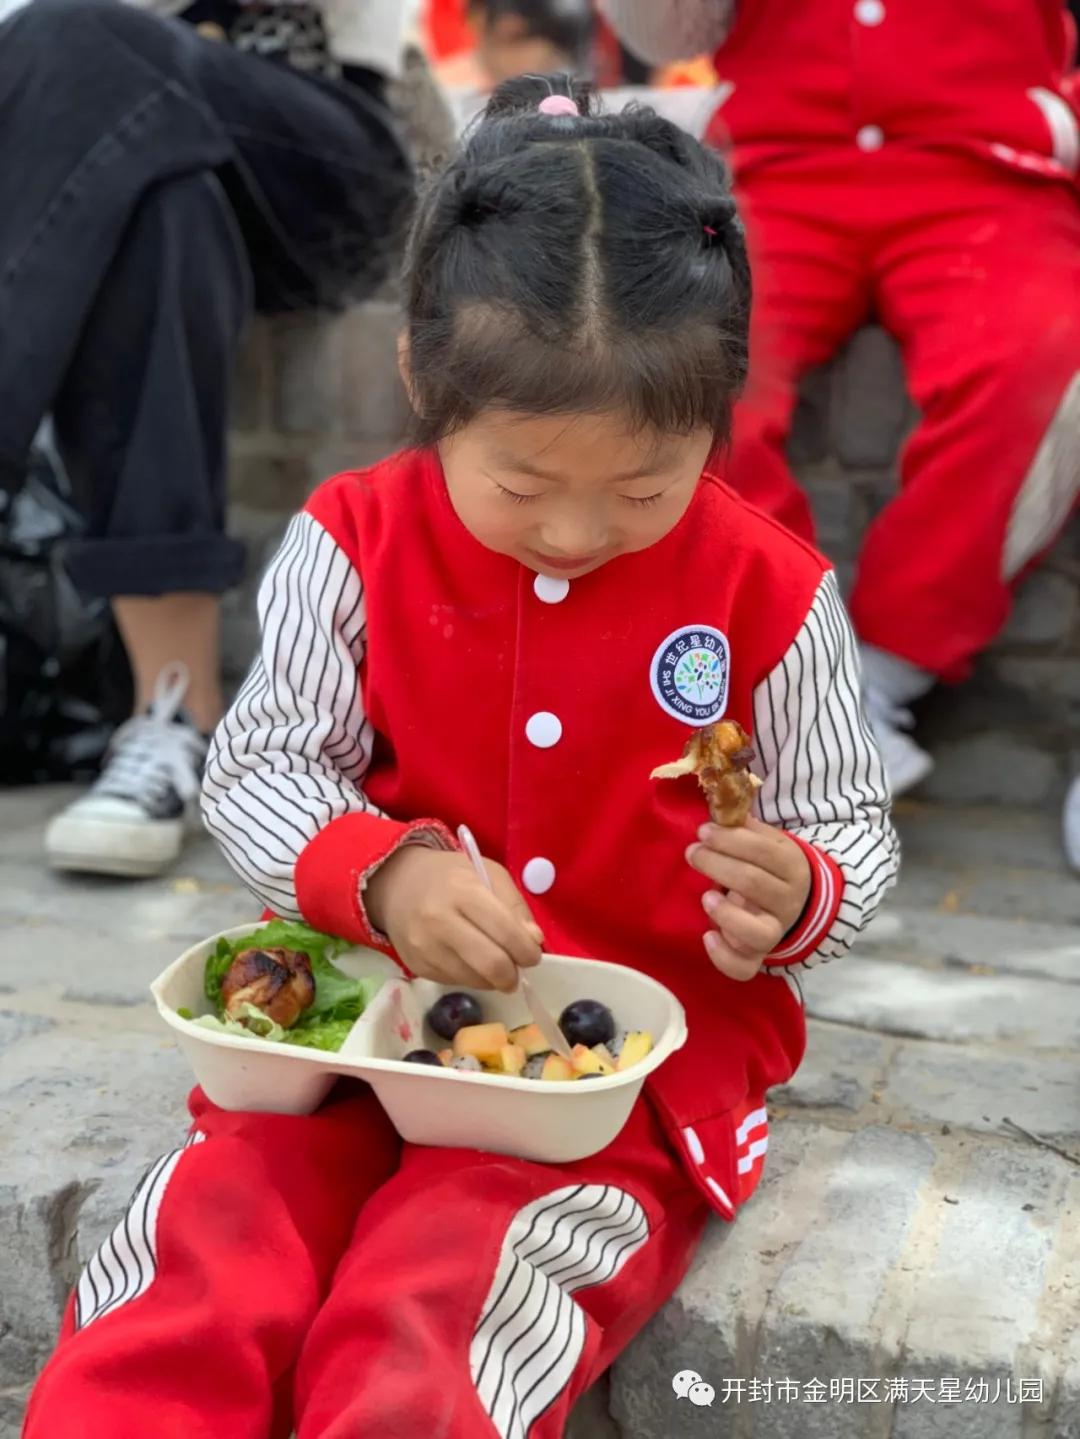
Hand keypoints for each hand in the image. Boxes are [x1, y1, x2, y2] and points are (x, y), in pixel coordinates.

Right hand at [365, 845, 542, 992]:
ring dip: (492, 980)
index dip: (527, 951)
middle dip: (512, 975)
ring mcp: (424, 947)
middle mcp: (440, 921)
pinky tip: (469, 961)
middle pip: (490, 964)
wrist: (397, 885)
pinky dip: (471, 978)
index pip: (506, 932)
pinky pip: (455, 982)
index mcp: (463, 892)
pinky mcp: (416, 966)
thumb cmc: (450, 877)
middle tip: (517, 972)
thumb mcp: (488, 874)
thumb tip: (534, 941)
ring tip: (493, 964)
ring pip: (474, 980)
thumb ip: (515, 907)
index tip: (533, 955)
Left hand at [686, 817, 811, 981]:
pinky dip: (724, 956)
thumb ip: (748, 829)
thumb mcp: (770, 843)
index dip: (730, 839)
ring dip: (727, 914)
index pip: (764, 851)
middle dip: (717, 864)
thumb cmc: (771, 866)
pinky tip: (707, 936)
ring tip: (706, 896)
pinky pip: (745, 967)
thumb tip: (722, 811)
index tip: (703, 831)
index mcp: (791, 867)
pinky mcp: (759, 955)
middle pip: (753, 883)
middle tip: (693, 853)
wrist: (799, 901)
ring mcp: (775, 931)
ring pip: (758, 932)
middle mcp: (787, 901)